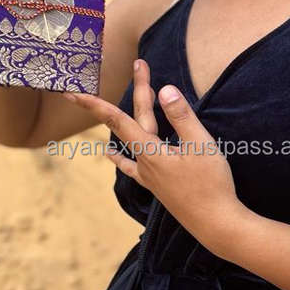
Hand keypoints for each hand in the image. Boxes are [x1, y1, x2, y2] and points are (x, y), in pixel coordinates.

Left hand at [64, 58, 245, 250]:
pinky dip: (120, 157)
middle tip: (140, 65)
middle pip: (129, 123)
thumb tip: (164, 90)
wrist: (216, 224)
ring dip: (123, 121)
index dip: (96, 102)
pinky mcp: (158, 187)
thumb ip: (181, 116)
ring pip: (129, 142)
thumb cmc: (211, 184)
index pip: (118, 120)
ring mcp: (149, 177)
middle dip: (136, 92)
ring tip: (113, 104)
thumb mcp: (200, 145)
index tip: (74, 90)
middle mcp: (144, 163)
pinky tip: (112, 155)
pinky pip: (131, 166)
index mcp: (151, 151)